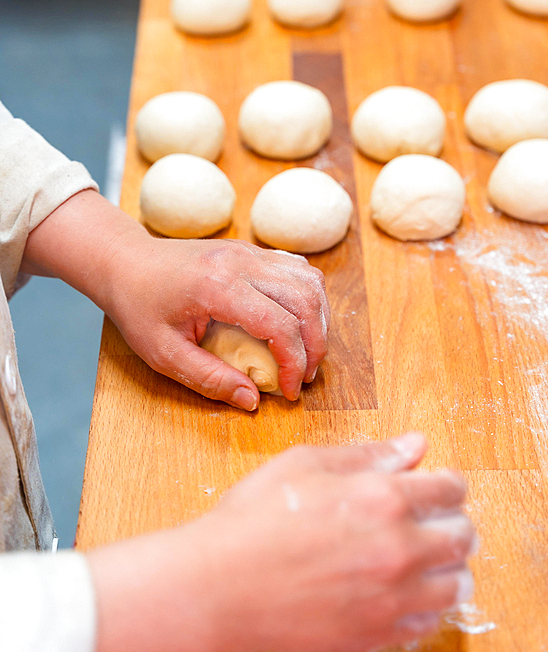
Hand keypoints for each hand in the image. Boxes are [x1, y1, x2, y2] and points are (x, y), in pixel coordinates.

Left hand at [22, 190, 328, 407]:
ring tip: (308, 352)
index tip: (290, 392)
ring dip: (318, 320)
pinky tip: (299, 323)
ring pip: (310, 280)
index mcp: (217, 287)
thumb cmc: (140, 308)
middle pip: (304, 300)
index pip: (279, 324)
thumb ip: (209, 379)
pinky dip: (309, 298)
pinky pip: (298, 269)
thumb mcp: (163, 354)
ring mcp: (249, 251)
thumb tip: (252, 401)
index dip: (294, 363)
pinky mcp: (252, 250)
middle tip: (305, 377)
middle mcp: (240, 261)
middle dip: (315, 345)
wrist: (127, 262)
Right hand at [85, 434, 473, 651]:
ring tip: (423, 559)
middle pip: (464, 537)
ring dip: (448, 568)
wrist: (221, 585)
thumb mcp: (308, 463)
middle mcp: (398, 549)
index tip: (441, 487)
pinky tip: (401, 592)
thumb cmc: (256, 517)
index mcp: (384, 498)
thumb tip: (416, 445)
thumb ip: (369, 454)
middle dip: (454, 523)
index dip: (450, 484)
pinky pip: (429, 623)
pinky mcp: (376, 634)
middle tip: (434, 522)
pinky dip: (426, 606)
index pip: (452, 489)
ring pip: (456, 585)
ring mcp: (390, 597)